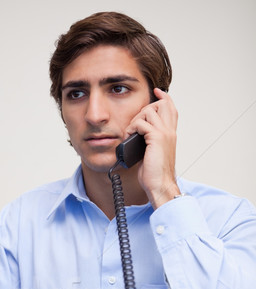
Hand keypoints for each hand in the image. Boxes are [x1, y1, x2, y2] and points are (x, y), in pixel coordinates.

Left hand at [125, 88, 179, 207]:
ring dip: (136, 119)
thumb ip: (148, 141)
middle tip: (135, 123)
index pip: (171, 108)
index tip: (156, 91)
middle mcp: (170, 131)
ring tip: (130, 132)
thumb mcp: (152, 153)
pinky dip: (132, 128)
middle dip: (145, 108)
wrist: (160, 185)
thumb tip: (135, 136)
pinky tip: (129, 137)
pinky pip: (142, 123)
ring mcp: (164, 133)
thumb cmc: (155, 174)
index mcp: (171, 134)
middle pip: (162, 104)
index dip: (164, 98)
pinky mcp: (157, 138)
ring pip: (149, 111)